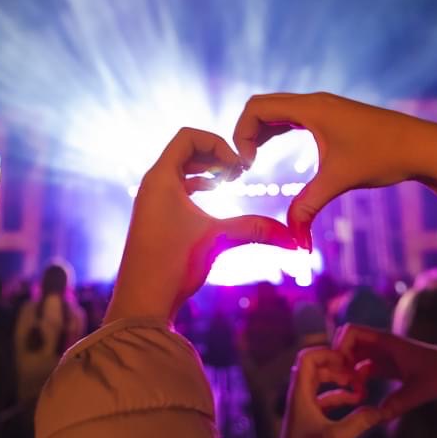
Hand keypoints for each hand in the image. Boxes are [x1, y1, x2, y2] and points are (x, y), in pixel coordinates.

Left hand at [105, 128, 296, 322]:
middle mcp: (152, 185)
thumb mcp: (218, 239)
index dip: (218, 143)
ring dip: (206, 170)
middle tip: (237, 173)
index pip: (187, 136)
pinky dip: (196, 186)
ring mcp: (150, 202)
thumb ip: (256, 230)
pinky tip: (213, 197)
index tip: (237, 168)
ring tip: (228, 181)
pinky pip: (176, 188)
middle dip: (215, 155)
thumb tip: (294, 237)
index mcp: (161, 178)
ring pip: (179, 170)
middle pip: (184, 150)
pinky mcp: (154, 218)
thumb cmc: (172, 265)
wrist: (142, 301)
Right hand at [233, 92, 436, 248]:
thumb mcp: (340, 181)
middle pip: (262, 106)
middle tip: (244, 165)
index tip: (246, 165)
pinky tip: (274, 153)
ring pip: (277, 111)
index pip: (257, 107)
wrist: (424, 147)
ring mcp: (324, 108)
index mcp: (311, 108)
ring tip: (253, 161)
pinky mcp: (333, 117)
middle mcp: (315, 102)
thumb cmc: (384, 157)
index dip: (241, 133)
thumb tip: (294, 241)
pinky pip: (292, 118)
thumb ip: (308, 207)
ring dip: (261, 133)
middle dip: (246, 133)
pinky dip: (277, 132)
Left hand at [273, 347, 381, 437]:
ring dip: (339, 382)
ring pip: (319, 383)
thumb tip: (383, 410)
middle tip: (357, 373)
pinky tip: (355, 403)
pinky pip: (322, 399)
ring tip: (360, 388)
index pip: (306, 358)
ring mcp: (302, 407)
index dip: (326, 353)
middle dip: (337, 367)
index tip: (347, 360)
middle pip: (314, 368)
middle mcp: (298, 396)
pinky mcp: (307, 419)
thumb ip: (360, 421)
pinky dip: (338, 397)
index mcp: (300, 394)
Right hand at [333, 324, 436, 418]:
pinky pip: (365, 367)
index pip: (352, 331)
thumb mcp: (420, 391)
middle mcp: (383, 345)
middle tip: (343, 381)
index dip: (340, 346)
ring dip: (349, 370)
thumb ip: (397, 403)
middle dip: (341, 359)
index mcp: (388, 342)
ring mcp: (385, 355)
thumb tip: (376, 417)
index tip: (341, 369)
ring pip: (356, 356)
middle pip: (349, 342)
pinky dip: (358, 376)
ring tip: (352, 391)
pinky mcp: (390, 366)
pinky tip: (362, 394)